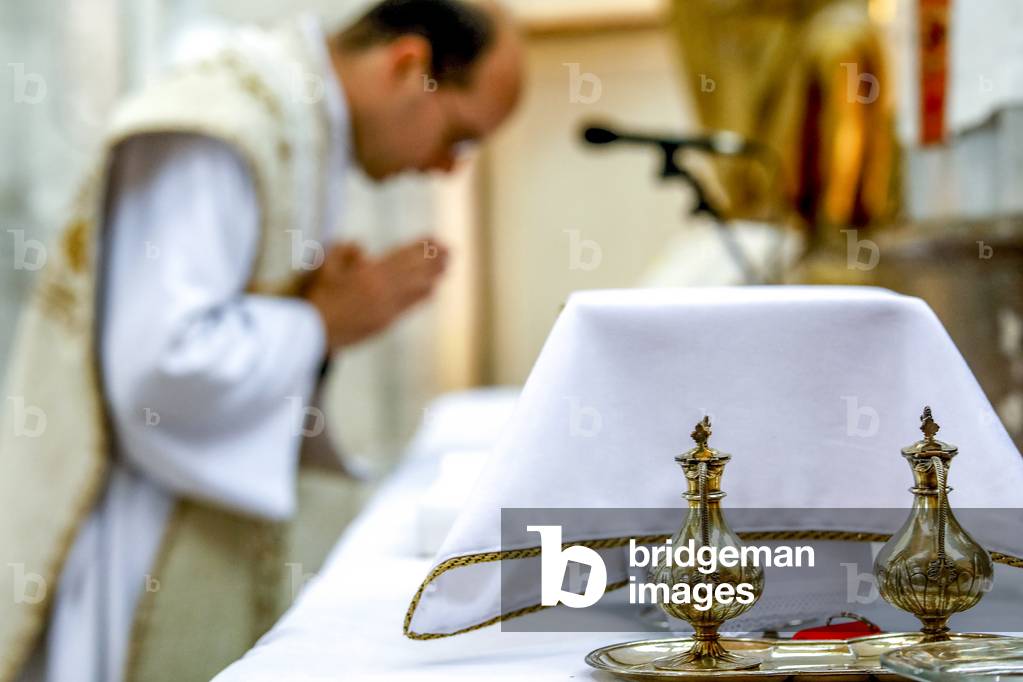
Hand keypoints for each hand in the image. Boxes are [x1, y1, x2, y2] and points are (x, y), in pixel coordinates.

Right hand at [303, 237, 448, 349]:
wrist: (314, 331)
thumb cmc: (318, 297)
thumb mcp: (325, 266)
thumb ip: (342, 251)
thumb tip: (360, 245)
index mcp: (369, 273)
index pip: (402, 256)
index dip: (420, 247)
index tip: (433, 238)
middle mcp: (383, 290)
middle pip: (414, 271)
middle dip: (433, 259)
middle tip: (450, 250)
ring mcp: (386, 308)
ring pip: (416, 289)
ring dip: (433, 276)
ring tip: (447, 266)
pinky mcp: (385, 323)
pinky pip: (409, 306)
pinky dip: (422, 296)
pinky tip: (432, 290)